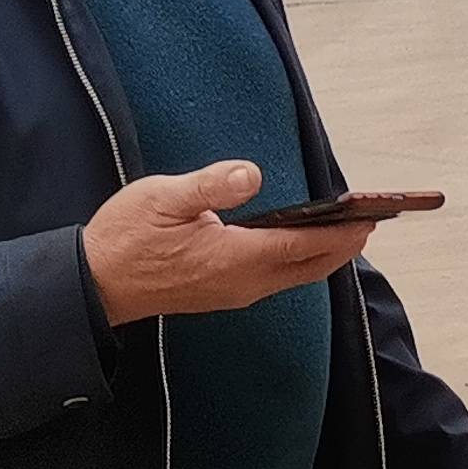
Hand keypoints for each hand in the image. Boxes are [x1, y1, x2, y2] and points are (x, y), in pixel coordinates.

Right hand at [81, 161, 373, 323]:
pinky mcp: (224, 294)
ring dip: (324, 256)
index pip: (305, 246)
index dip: (342, 232)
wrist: (96, 285)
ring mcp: (235, 293)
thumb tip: (251, 174)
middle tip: (370, 222)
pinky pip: (277, 281)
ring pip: (296, 277)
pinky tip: (300, 246)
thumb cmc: (126, 237)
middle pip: (311, 267)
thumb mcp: (163, 198)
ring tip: (345, 231)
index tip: (371, 218)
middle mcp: (244, 282)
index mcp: (235, 257)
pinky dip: (299, 263)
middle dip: (344, 246)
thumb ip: (210, 186)